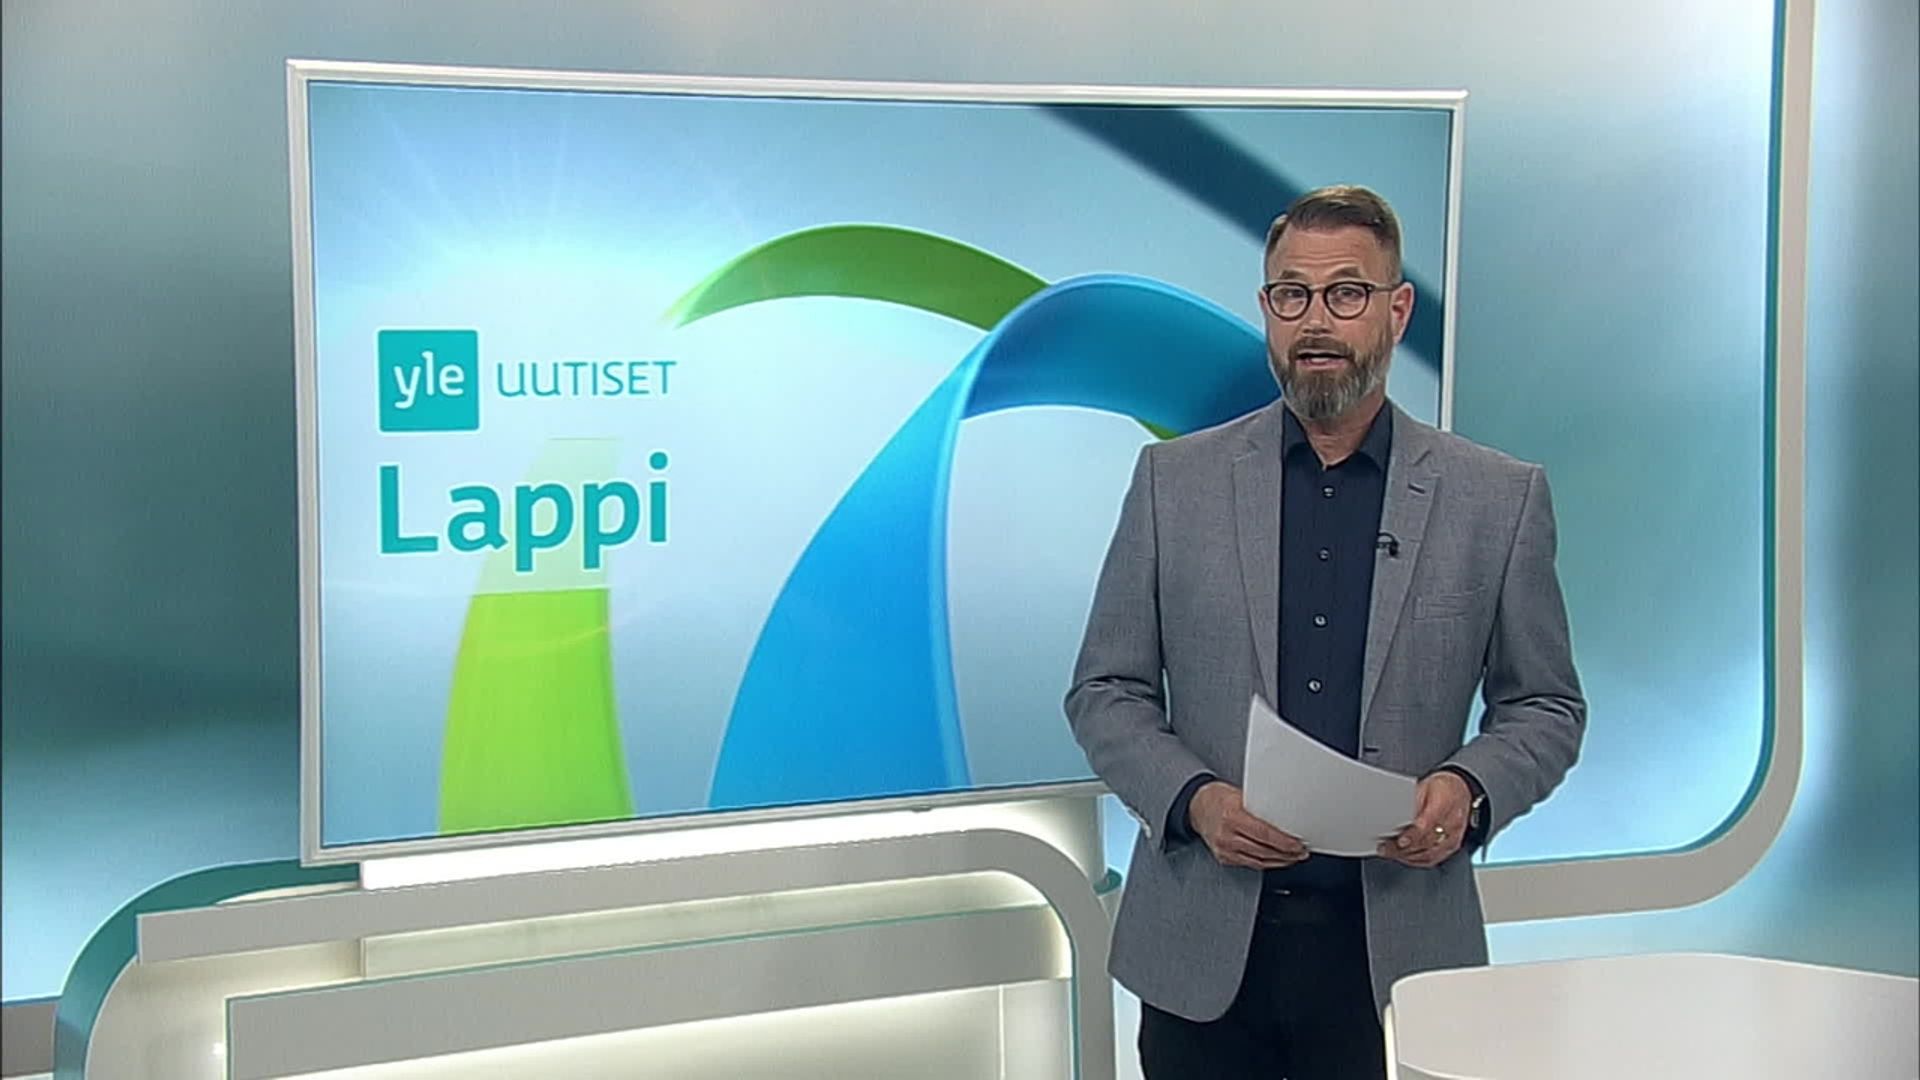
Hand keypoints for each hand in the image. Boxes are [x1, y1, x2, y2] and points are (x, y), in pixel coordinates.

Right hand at [1188, 781, 1309, 869]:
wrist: (1196, 806)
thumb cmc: (1218, 797)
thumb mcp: (1240, 795)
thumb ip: (1260, 807)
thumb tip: (1286, 816)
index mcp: (1232, 816)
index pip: (1265, 834)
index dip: (1285, 842)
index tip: (1299, 844)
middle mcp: (1226, 835)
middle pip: (1264, 850)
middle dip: (1287, 853)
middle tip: (1301, 851)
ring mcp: (1224, 849)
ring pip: (1259, 861)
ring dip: (1280, 861)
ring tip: (1293, 857)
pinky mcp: (1224, 858)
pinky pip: (1250, 864)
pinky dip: (1266, 863)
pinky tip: (1276, 860)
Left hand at [1378, 772, 1470, 867]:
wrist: (1462, 791)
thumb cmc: (1442, 787)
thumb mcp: (1425, 786)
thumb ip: (1412, 802)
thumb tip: (1393, 814)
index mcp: (1445, 804)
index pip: (1428, 824)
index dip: (1413, 835)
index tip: (1399, 841)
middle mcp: (1452, 823)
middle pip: (1426, 842)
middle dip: (1403, 848)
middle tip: (1384, 848)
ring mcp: (1454, 837)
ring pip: (1429, 854)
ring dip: (1406, 856)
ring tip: (1389, 853)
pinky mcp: (1452, 846)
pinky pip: (1433, 859)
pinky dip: (1415, 860)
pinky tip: (1403, 856)